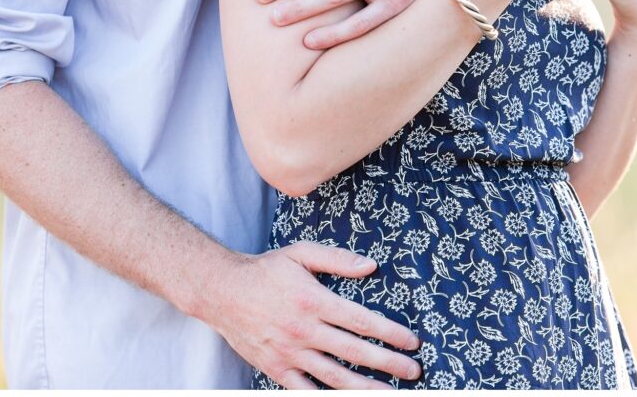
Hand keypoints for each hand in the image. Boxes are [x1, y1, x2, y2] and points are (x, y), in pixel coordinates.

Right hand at [207, 242, 421, 388]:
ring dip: (365, 388)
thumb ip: (337, 259)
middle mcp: (304, 330)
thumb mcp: (301, 253)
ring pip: (334, 377)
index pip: (362, 321)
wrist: (222, 291)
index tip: (412, 342)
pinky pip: (305, 390)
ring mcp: (290, 353)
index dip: (391, 334)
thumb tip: (371, 266)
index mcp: (314, 301)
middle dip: (388, 364)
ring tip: (389, 394)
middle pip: (354, 352)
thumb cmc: (266, 270)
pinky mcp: (276, 368)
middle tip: (413, 371)